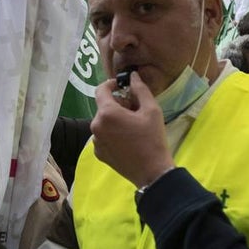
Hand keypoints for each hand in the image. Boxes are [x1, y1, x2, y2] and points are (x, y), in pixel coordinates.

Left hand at [90, 72, 174, 187]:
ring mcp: (95, 141)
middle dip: (118, 104)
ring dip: (115, 119)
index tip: (122, 86)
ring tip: (133, 126)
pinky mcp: (99, 153)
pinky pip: (103, 136)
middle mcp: (95, 126)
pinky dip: (112, 133)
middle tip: (136, 110)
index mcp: (107, 113)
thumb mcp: (151, 110)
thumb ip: (140, 89)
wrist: (152, 172)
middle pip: (104, 107)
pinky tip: (127, 140)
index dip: (111, 84)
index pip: (100, 89)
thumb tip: (133, 76)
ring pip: (103, 122)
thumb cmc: (152, 139)